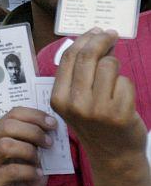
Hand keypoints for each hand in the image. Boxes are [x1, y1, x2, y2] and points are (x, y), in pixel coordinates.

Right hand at [0, 107, 55, 185]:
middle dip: (33, 132)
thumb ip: (36, 135)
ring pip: (5, 145)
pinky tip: (37, 174)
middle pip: (8, 126)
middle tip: (49, 142)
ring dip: (29, 151)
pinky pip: (11, 170)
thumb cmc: (29, 174)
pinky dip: (29, 171)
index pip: (12, 113)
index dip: (34, 115)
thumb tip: (51, 121)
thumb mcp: (35, 150)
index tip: (52, 123)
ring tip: (39, 160)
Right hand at [51, 28, 149, 185]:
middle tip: (111, 35)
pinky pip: (125, 82)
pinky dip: (126, 85)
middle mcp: (74, 103)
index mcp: (58, 98)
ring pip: (109, 66)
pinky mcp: (119, 113)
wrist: (112, 154)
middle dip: (102, 40)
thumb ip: (78, 72)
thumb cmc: (93, 121)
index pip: (69, 58)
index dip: (84, 39)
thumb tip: (94, 38)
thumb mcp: (74, 100)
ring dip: (115, 67)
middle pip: (88, 57)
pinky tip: (122, 98)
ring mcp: (97, 110)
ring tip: (114, 80)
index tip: (96, 31)